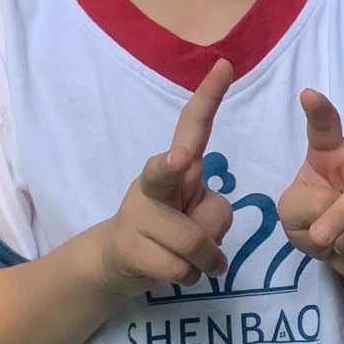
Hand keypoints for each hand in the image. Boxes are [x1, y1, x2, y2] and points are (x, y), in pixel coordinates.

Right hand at [99, 62, 236, 296]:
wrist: (117, 261)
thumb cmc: (168, 229)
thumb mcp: (197, 214)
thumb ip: (210, 212)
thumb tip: (207, 236)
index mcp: (173, 166)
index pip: (191, 125)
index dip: (209, 96)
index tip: (225, 67)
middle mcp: (150, 184)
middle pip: (165, 172)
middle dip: (171, 165)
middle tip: (180, 158)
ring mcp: (135, 216)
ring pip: (194, 242)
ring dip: (208, 261)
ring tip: (196, 261)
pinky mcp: (127, 249)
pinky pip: (182, 268)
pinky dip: (192, 277)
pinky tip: (178, 270)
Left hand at [277, 90, 343, 284]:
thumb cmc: (316, 222)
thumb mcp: (292, 214)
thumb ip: (302, 205)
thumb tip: (330, 204)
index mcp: (327, 150)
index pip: (323, 126)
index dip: (318, 110)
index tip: (308, 95)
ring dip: (342, 215)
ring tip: (319, 237)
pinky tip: (343, 245)